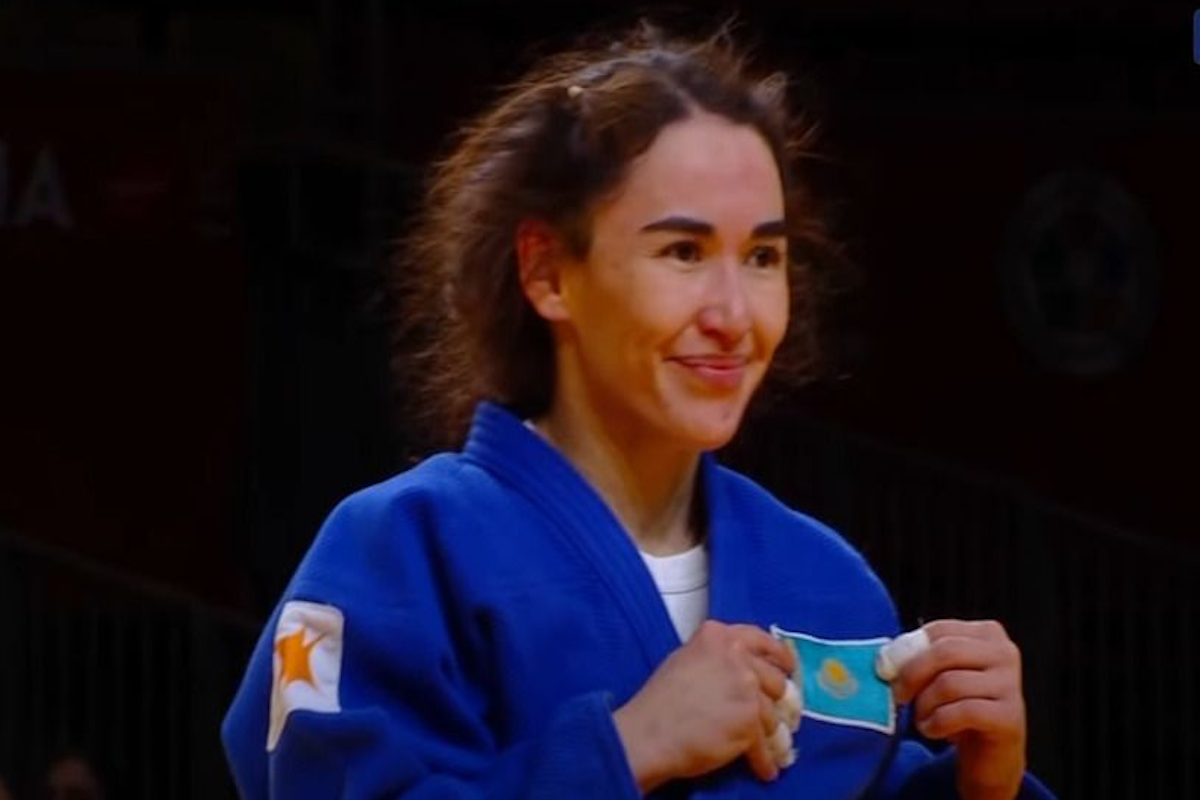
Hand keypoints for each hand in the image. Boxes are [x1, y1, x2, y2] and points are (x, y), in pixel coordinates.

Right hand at [613, 620, 796, 793]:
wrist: (649, 733)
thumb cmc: (659, 701)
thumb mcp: (686, 659)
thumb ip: (717, 657)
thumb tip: (741, 669)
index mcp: (719, 637)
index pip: (762, 640)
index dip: (779, 656)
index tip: (788, 666)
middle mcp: (737, 657)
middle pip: (774, 679)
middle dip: (776, 699)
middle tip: (777, 711)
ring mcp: (746, 688)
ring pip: (773, 714)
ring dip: (772, 734)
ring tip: (771, 746)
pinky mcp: (750, 720)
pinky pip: (766, 744)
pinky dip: (765, 759)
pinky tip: (765, 768)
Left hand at [892, 620, 1026, 799]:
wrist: (988, 755)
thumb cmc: (957, 707)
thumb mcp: (938, 675)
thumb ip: (918, 657)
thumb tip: (886, 659)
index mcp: (987, 633)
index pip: (938, 631)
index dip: (906, 649)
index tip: (885, 669)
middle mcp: (1004, 653)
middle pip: (944, 651)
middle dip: (912, 674)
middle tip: (897, 695)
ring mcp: (1011, 685)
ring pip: (950, 683)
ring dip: (924, 705)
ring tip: (921, 718)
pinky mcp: (1010, 717)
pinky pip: (963, 712)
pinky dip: (937, 723)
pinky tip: (933, 731)